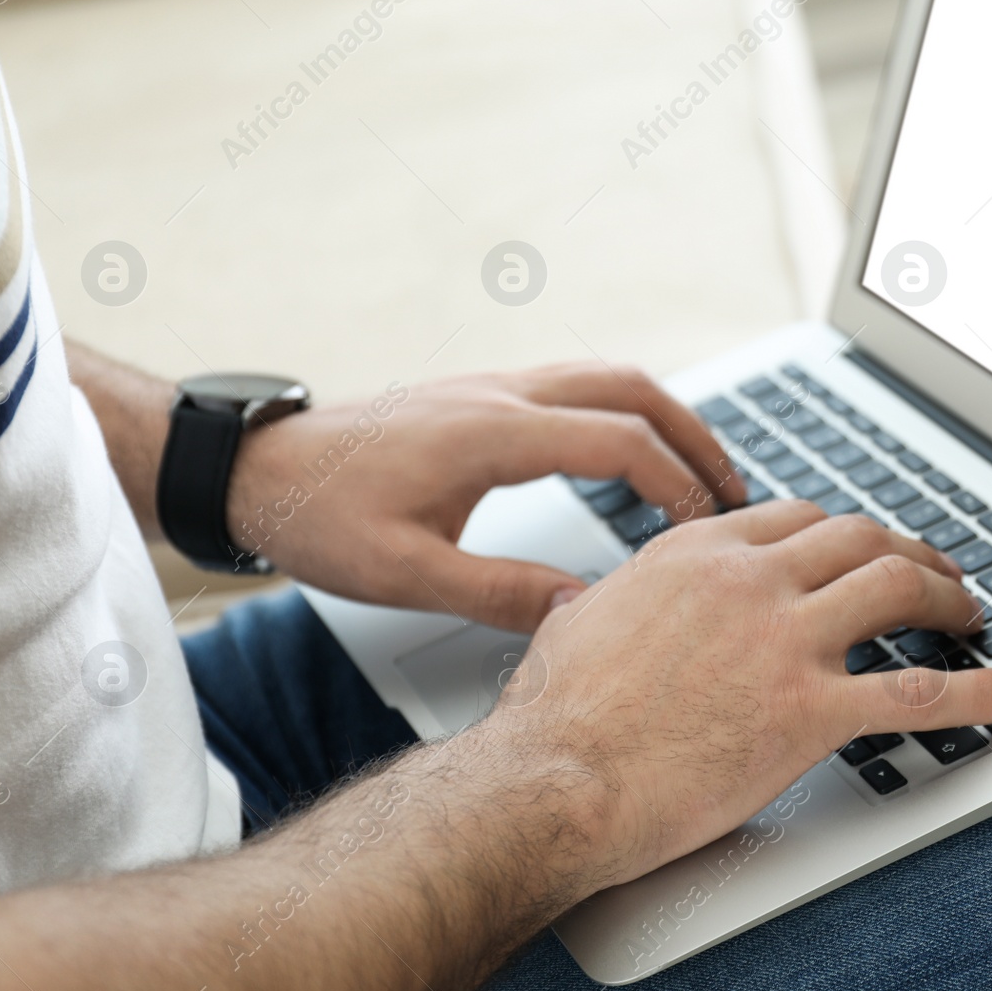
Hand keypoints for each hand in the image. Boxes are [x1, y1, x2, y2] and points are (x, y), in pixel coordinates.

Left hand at [225, 363, 746, 630]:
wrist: (256, 468)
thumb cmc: (320, 517)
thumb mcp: (406, 574)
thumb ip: (501, 594)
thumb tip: (584, 612)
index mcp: (492, 434)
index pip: (619, 441)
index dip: (678, 485)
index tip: (708, 532)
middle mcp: (501, 395)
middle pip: (633, 388)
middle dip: (696, 436)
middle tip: (735, 493)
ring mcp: (492, 387)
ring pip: (608, 378)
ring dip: (665, 418)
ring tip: (698, 475)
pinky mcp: (480, 396)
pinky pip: (577, 388)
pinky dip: (625, 415)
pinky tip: (630, 460)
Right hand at [488, 500, 991, 889]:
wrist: (555, 780)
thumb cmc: (556, 715)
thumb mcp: (575, 620)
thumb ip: (612, 597)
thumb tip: (605, 597)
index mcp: (699, 554)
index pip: (798, 517)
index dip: (844, 532)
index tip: (861, 549)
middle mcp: (750, 581)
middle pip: (859, 537)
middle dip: (909, 550)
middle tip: (934, 573)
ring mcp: (785, 641)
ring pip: (896, 586)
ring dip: (948, 595)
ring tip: (972, 614)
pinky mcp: (810, 712)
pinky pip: (919, 691)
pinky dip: (980, 691)